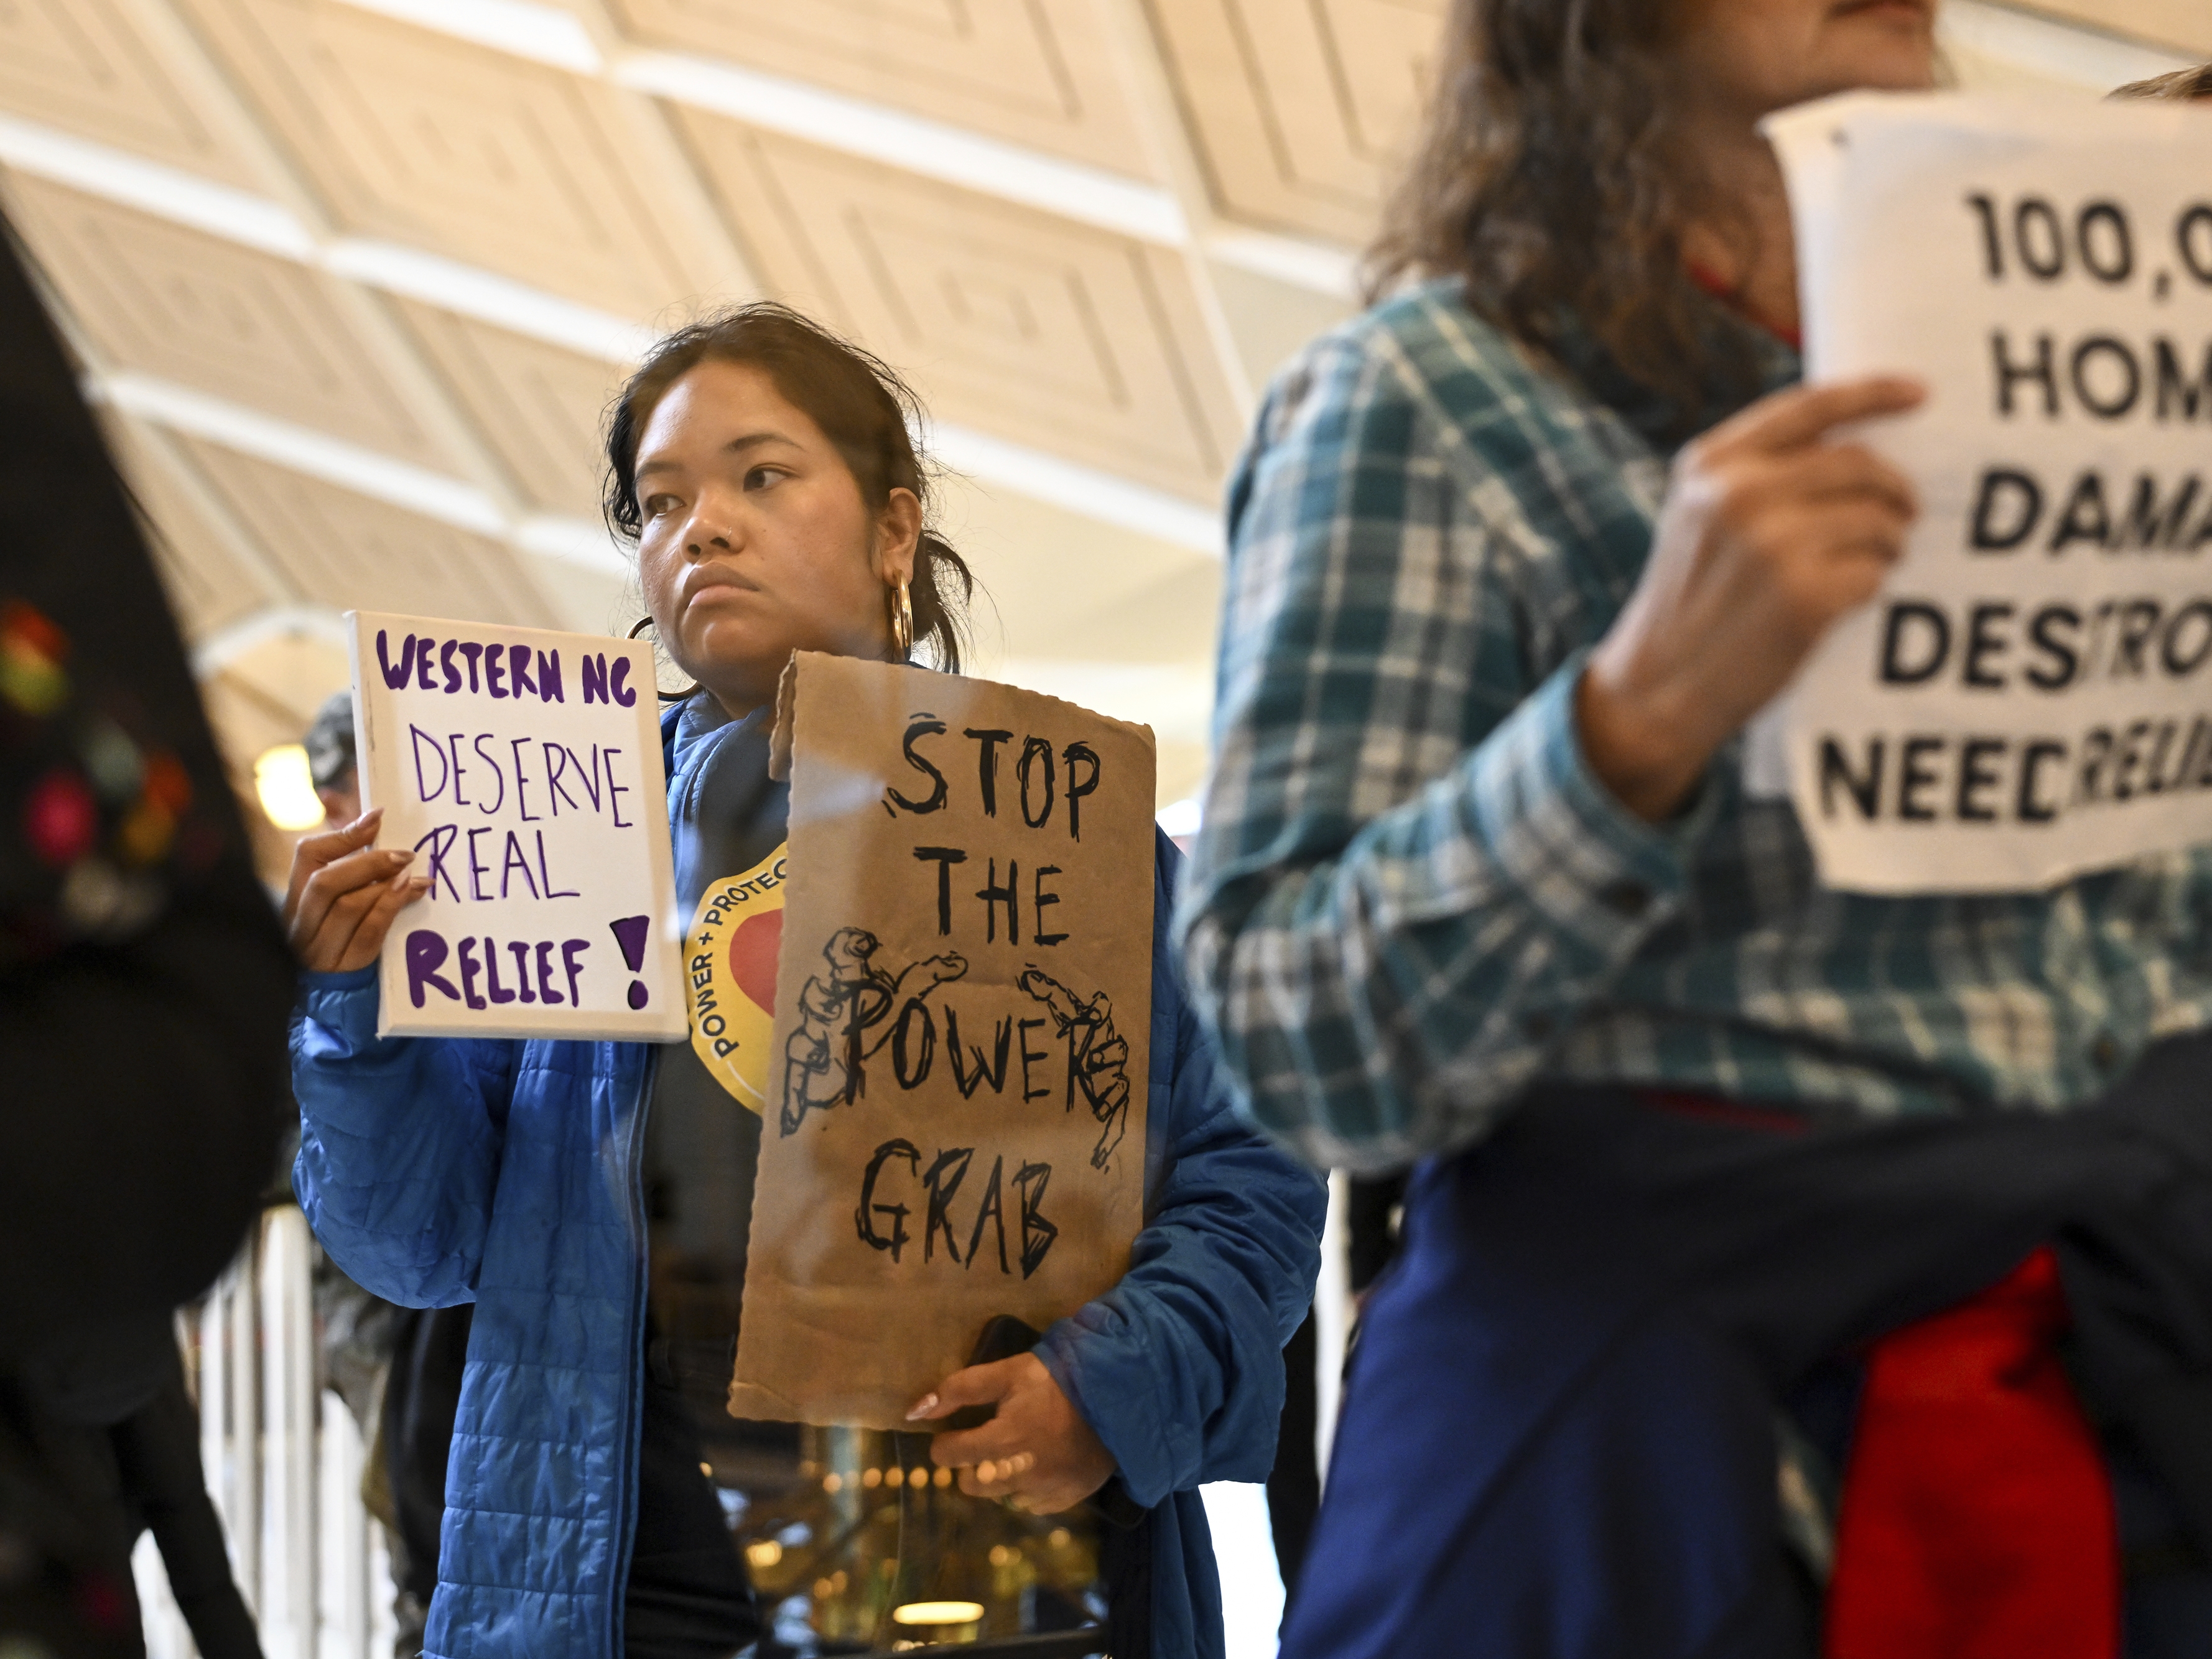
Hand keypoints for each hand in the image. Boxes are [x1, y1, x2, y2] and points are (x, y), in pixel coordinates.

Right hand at [283, 808, 428, 971]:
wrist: (330, 1006)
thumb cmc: (338, 944)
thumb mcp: (334, 908)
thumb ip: (348, 872)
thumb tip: (367, 819)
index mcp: (295, 900)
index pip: (307, 855)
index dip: (343, 833)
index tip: (378, 817)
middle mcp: (301, 924)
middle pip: (325, 882)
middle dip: (367, 862)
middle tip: (404, 853)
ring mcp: (320, 950)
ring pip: (348, 907)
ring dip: (384, 885)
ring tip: (412, 873)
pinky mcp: (345, 970)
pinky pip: (369, 934)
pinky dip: (391, 909)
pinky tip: (411, 892)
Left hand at [907, 1353, 1116, 1514]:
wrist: (1117, 1395)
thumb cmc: (1057, 1380)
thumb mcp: (1008, 1372)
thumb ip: (959, 1389)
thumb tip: (915, 1410)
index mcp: (1002, 1440)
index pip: (949, 1456)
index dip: (945, 1443)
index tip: (954, 1433)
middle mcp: (1020, 1473)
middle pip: (972, 1485)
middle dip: (971, 1465)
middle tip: (986, 1443)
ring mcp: (1044, 1491)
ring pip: (1000, 1497)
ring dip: (999, 1478)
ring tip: (1015, 1453)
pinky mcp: (1065, 1499)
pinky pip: (1031, 1505)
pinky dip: (1028, 1489)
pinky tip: (1039, 1465)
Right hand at [1579, 375, 1925, 820]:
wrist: (1655, 687)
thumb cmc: (1689, 600)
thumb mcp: (1699, 515)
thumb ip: (1754, 473)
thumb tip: (1854, 449)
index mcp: (1711, 464)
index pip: (1810, 406)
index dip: (1875, 393)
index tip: (1921, 394)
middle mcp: (1739, 494)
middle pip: (1859, 464)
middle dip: (1894, 490)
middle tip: (1903, 514)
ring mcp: (1772, 544)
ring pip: (1877, 519)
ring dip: (1888, 543)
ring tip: (1867, 564)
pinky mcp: (1804, 596)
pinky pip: (1873, 572)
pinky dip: (1870, 586)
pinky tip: (1841, 602)